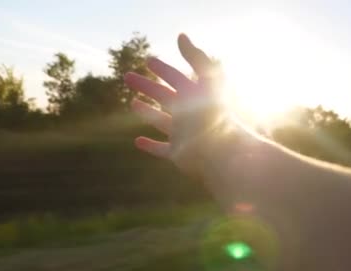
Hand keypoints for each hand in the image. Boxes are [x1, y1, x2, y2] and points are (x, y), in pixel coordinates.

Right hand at [124, 33, 223, 175]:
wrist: (223, 152)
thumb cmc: (216, 117)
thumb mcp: (209, 81)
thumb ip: (197, 58)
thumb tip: (181, 36)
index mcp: (194, 97)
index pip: (176, 78)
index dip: (163, 69)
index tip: (148, 60)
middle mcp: (187, 115)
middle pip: (164, 96)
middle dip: (147, 86)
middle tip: (127, 76)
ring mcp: (182, 134)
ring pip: (161, 121)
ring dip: (147, 112)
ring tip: (133, 102)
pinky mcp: (178, 154)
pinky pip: (161, 149)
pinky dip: (149, 146)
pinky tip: (138, 141)